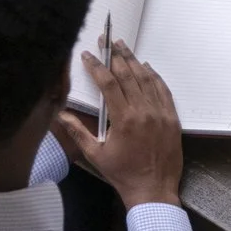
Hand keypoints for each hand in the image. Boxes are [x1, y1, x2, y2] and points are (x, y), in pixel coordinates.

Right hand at [54, 42, 183, 206]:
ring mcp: (160, 113)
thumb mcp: (95, 154)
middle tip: (107, 40)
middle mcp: (144, 111)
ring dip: (134, 61)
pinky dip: (154, 76)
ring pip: (147, 79)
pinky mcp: (172, 118)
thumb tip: (59, 114)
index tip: (88, 55)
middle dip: (115, 56)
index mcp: (123, 119)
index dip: (97, 66)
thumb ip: (77, 131)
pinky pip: (163, 90)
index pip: (108, 84)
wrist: (153, 190)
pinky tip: (146, 67)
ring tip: (123, 47)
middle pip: (128, 75)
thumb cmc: (122, 174)